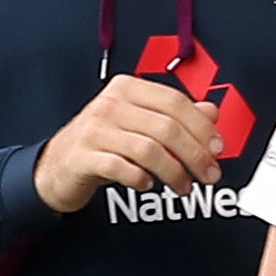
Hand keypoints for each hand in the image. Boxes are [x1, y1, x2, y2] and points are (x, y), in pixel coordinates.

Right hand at [35, 73, 222, 211]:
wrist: (57, 165)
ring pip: (149, 150)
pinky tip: (148, 184)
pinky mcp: (83, 156)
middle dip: (195, 155)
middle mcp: (110, 104)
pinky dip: (141, 179)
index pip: (175, 102)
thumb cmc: (104, 143)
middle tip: (209, 175)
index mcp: (128, 88)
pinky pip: (122, 168)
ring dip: (174, 172)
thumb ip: (175, 115)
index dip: (202, 127)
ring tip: (184, 187)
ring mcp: (94, 129)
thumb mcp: (141, 124)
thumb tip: (211, 112)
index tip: (218, 148)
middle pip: (166, 128)